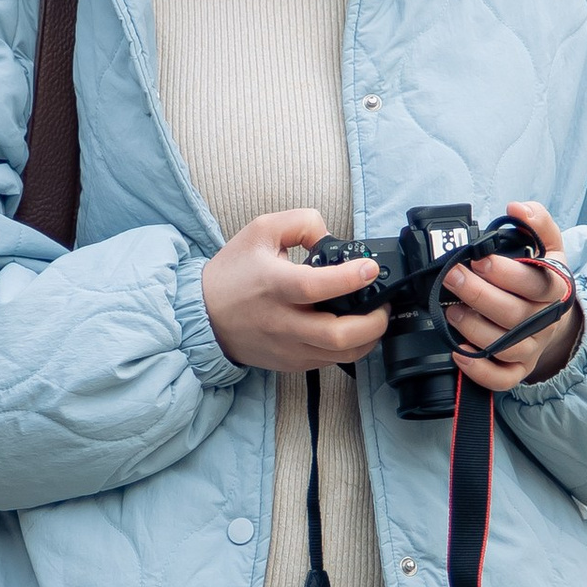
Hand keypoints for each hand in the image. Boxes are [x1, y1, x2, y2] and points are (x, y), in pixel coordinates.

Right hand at [203, 209, 383, 374]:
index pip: (317, 287)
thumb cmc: (233, 274)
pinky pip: (331, 362)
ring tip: (373, 317)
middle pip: (338, 335)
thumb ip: (301, 223)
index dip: (350, 278)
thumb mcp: (260, 230)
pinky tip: (352, 330)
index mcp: (275, 285)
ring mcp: (288, 348)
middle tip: (383, 304)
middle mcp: (283, 322)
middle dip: (373, 322)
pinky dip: (350, 347)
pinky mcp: (291, 363)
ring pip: (342, 355)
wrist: (203, 317)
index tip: (369, 268)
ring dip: (368, 337)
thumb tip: (332, 236)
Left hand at [443, 197, 579, 389]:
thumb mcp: (549, 247)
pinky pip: (501, 378)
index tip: (478, 259)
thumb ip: (537, 222)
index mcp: (555, 288)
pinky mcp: (519, 369)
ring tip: (452, 311)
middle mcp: (545, 321)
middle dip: (477, 294)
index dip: (505, 272)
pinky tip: (459, 351)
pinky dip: (479, 370)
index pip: (534, 282)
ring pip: (504, 346)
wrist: (554, 317)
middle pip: (513, 314)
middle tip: (452, 277)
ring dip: (473, 328)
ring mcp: (532, 347)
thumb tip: (517, 207)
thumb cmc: (543, 280)